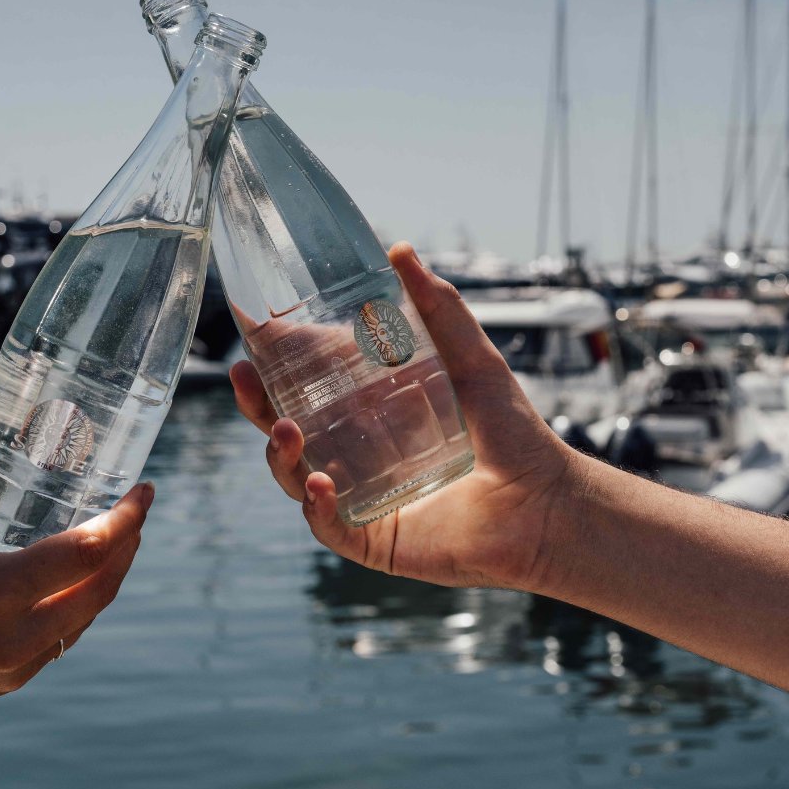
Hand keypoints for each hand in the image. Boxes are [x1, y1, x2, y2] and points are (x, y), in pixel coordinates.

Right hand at [230, 242, 575, 590]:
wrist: (546, 502)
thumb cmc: (513, 432)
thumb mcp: (472, 359)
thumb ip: (439, 308)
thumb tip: (399, 250)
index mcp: (372, 415)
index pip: (310, 386)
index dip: (277, 365)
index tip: (253, 335)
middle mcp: (359, 455)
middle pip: (289, 429)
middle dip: (258, 405)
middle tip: (242, 375)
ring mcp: (362, 498)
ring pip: (297, 477)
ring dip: (281, 453)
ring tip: (288, 428)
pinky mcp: (374, 539)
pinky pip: (329, 526)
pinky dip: (317, 507)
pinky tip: (320, 484)